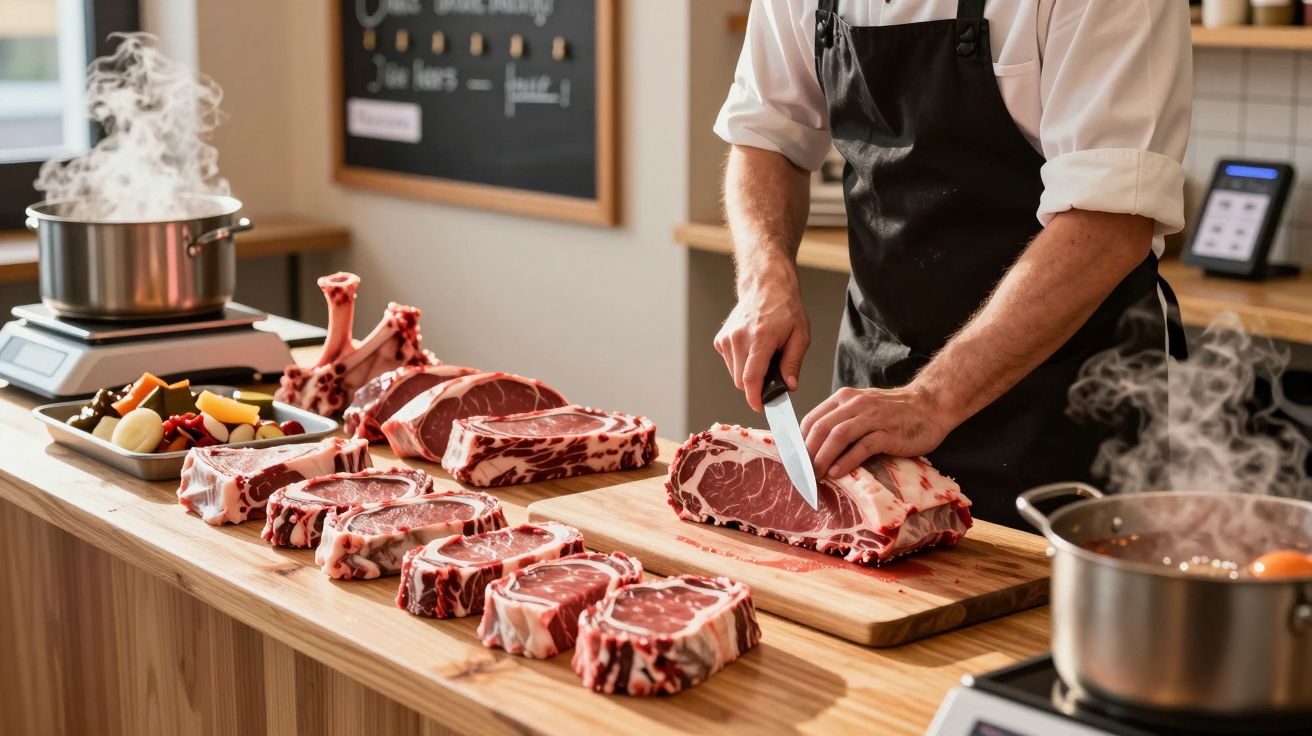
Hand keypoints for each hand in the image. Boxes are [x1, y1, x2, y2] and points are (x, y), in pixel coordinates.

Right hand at [714, 279, 809, 411]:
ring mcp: (727, 338)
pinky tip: (751, 349)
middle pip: (742, 381)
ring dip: (748, 373)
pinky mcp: (721, 340)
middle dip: (756, 384)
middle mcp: (739, 338)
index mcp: (761, 338)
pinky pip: (730, 363)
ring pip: (734, 374)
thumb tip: (789, 387)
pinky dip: (740, 363)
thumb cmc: (785, 309)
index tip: (759, 407)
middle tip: (772, 371)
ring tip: (762, 355)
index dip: (754, 397)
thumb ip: (793, 363)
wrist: (766, 287)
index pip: (751, 377)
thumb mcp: (800, 335)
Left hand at [800, 384, 952, 478]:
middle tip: (801, 474)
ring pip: (838, 436)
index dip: (799, 443)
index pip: (812, 419)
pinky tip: (837, 473)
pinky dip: (847, 461)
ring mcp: (872, 417)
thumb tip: (815, 447)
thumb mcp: (862, 410)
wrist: (930, 405)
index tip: (794, 462)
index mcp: (844, 399)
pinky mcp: (888, 433)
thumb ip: (841, 422)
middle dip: (807, 454)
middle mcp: (855, 405)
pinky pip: (862, 447)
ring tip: (816, 476)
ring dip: (823, 458)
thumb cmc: (894, 412)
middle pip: (820, 428)